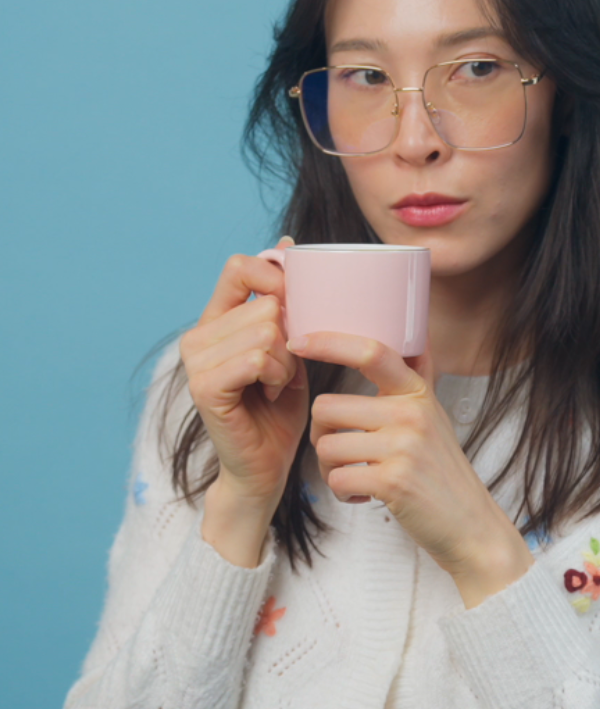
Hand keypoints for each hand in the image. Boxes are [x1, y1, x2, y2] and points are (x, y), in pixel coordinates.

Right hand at [180, 239, 308, 517]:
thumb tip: (286, 242)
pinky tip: (271, 393)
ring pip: (266, 330)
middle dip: (291, 338)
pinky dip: (277, 375)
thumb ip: (283, 301)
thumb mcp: (289, 346)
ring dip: (287, 362)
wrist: (266, 466)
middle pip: (265, 304)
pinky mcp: (204, 386)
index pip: (239, 267)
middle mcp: (198, 336)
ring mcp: (196, 361)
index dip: (276, 279)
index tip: (294, 312)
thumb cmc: (279, 409)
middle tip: (283, 371)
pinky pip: (257, 357)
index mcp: (215, 320)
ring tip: (277, 384)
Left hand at [291, 332, 534, 606]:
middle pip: (326, 407)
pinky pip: (336, 478)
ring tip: (356, 477)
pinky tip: (363, 494)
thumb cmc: (442, 471)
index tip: (298, 341)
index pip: (370, 351)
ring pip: (326, 446)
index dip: (329, 342)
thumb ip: (414, 380)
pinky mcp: (393, 481)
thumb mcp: (433, 415)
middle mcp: (411, 413)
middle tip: (343, 453)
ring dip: (330, 469)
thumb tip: (415, 334)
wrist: (469, 524)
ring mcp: (403, 447)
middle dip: (322, 434)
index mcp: (416, 393)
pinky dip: (341, 492)